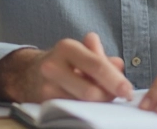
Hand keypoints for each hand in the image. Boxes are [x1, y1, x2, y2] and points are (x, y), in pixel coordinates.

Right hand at [0, 32, 132, 102]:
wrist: (28, 73)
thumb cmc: (64, 62)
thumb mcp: (81, 52)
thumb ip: (102, 57)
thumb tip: (119, 66)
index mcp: (67, 47)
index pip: (96, 65)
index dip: (115, 80)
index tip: (128, 90)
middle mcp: (53, 66)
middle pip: (90, 91)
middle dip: (108, 96)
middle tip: (117, 96)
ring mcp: (47, 87)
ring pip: (82, 104)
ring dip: (98, 103)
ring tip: (102, 97)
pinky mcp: (44, 103)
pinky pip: (73, 110)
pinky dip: (85, 108)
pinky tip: (89, 103)